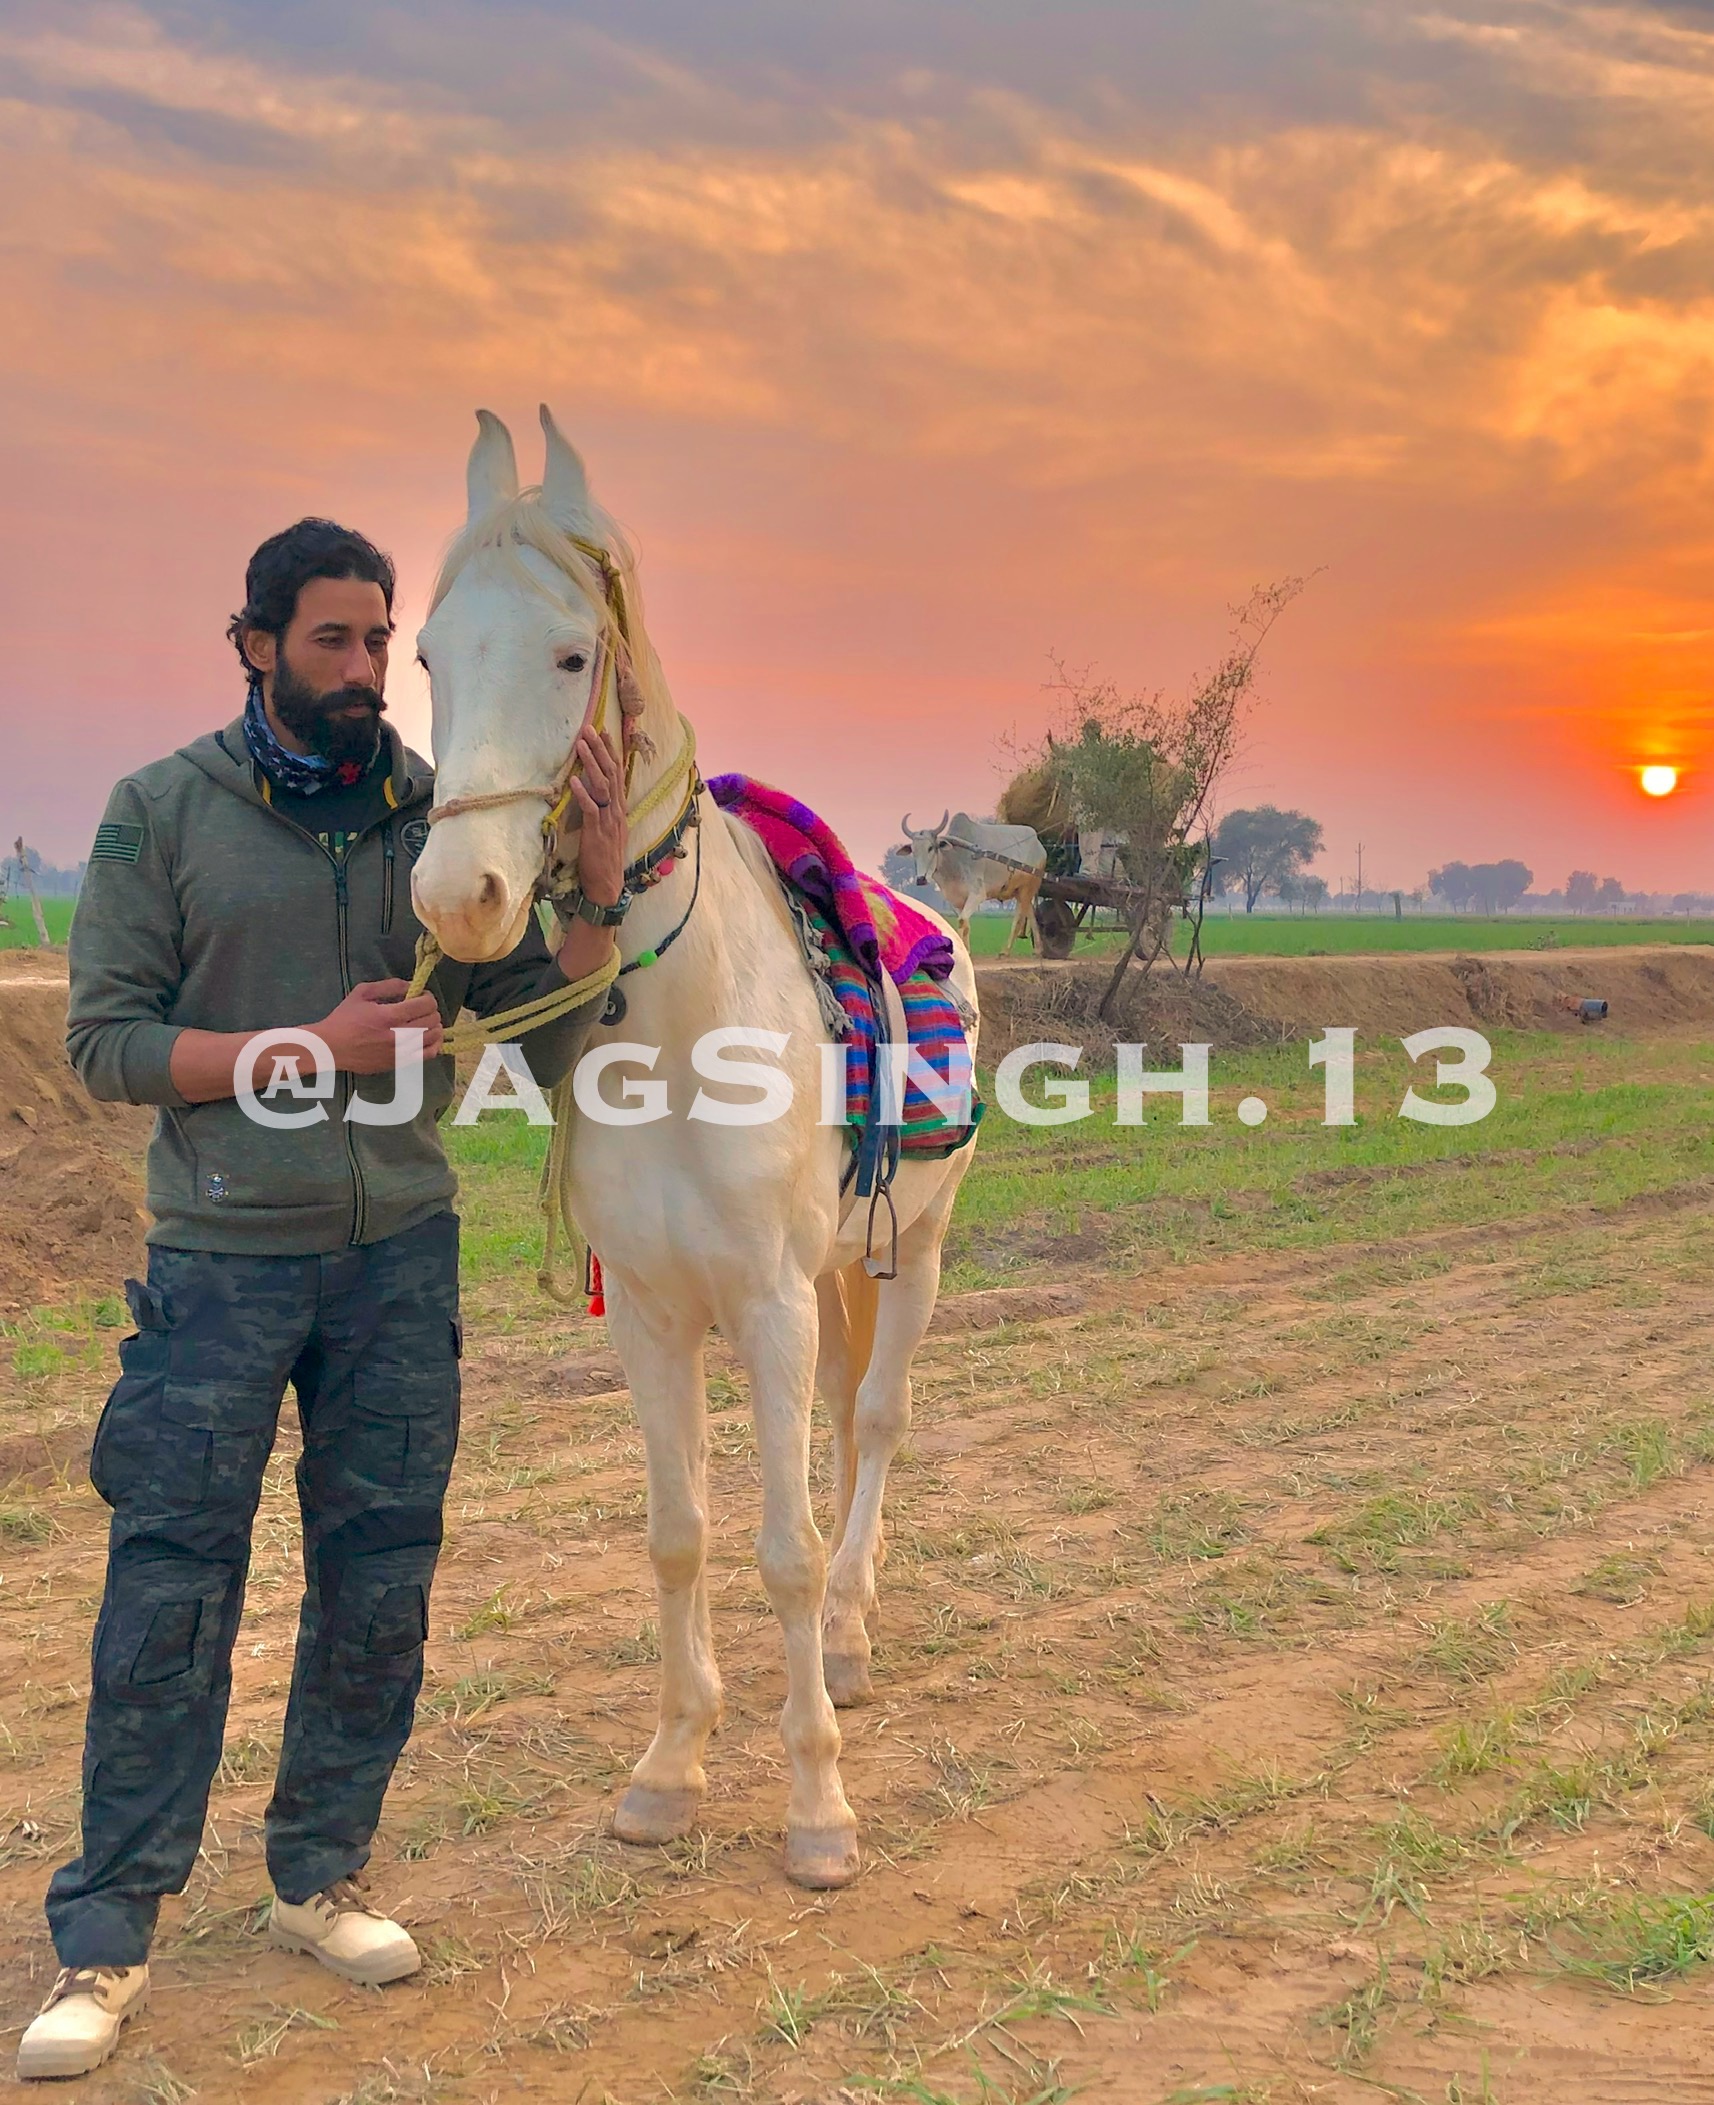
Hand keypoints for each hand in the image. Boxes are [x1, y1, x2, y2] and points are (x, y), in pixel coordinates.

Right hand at [316, 980, 444, 1072]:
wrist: (331, 1047)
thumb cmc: (344, 1019)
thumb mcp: (362, 993)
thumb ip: (389, 986)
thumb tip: (411, 985)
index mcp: (389, 1016)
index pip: (424, 1005)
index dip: (428, 997)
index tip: (423, 995)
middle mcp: (398, 1035)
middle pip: (431, 1020)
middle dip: (431, 1010)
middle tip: (423, 1007)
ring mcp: (400, 1051)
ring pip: (433, 1037)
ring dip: (435, 1026)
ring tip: (427, 1021)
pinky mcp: (399, 1063)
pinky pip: (428, 1055)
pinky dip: (434, 1044)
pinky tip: (430, 1038)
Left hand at [566, 727, 626, 906]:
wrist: (606, 885)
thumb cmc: (603, 858)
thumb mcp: (608, 829)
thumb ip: (603, 809)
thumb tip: (594, 790)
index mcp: (619, 808)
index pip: (618, 774)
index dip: (612, 752)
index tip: (605, 732)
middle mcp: (617, 810)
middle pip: (612, 773)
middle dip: (601, 749)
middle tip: (590, 728)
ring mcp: (609, 821)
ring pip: (602, 786)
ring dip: (591, 764)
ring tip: (581, 745)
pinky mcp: (597, 832)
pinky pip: (590, 809)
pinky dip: (583, 794)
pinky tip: (573, 781)